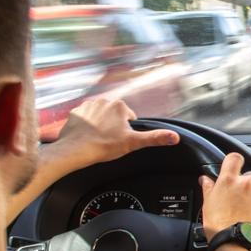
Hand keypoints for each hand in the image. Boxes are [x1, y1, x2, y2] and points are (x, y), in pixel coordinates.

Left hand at [51, 98, 178, 170]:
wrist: (75, 150)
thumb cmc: (103, 146)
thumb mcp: (133, 143)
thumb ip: (155, 138)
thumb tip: (175, 137)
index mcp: (119, 105)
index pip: (129, 118)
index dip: (127, 131)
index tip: (120, 140)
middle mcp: (104, 100)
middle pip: (115, 116)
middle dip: (114, 127)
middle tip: (109, 141)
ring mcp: (88, 105)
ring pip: (100, 116)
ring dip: (101, 126)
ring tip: (98, 139)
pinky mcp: (75, 112)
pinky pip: (85, 118)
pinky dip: (86, 126)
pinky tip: (87, 137)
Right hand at [200, 152, 250, 240]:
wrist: (234, 243)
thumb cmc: (218, 226)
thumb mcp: (208, 204)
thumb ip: (208, 187)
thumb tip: (205, 179)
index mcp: (229, 181)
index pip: (235, 158)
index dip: (235, 161)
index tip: (234, 167)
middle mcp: (246, 184)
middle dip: (248, 182)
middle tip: (240, 196)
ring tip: (246, 212)